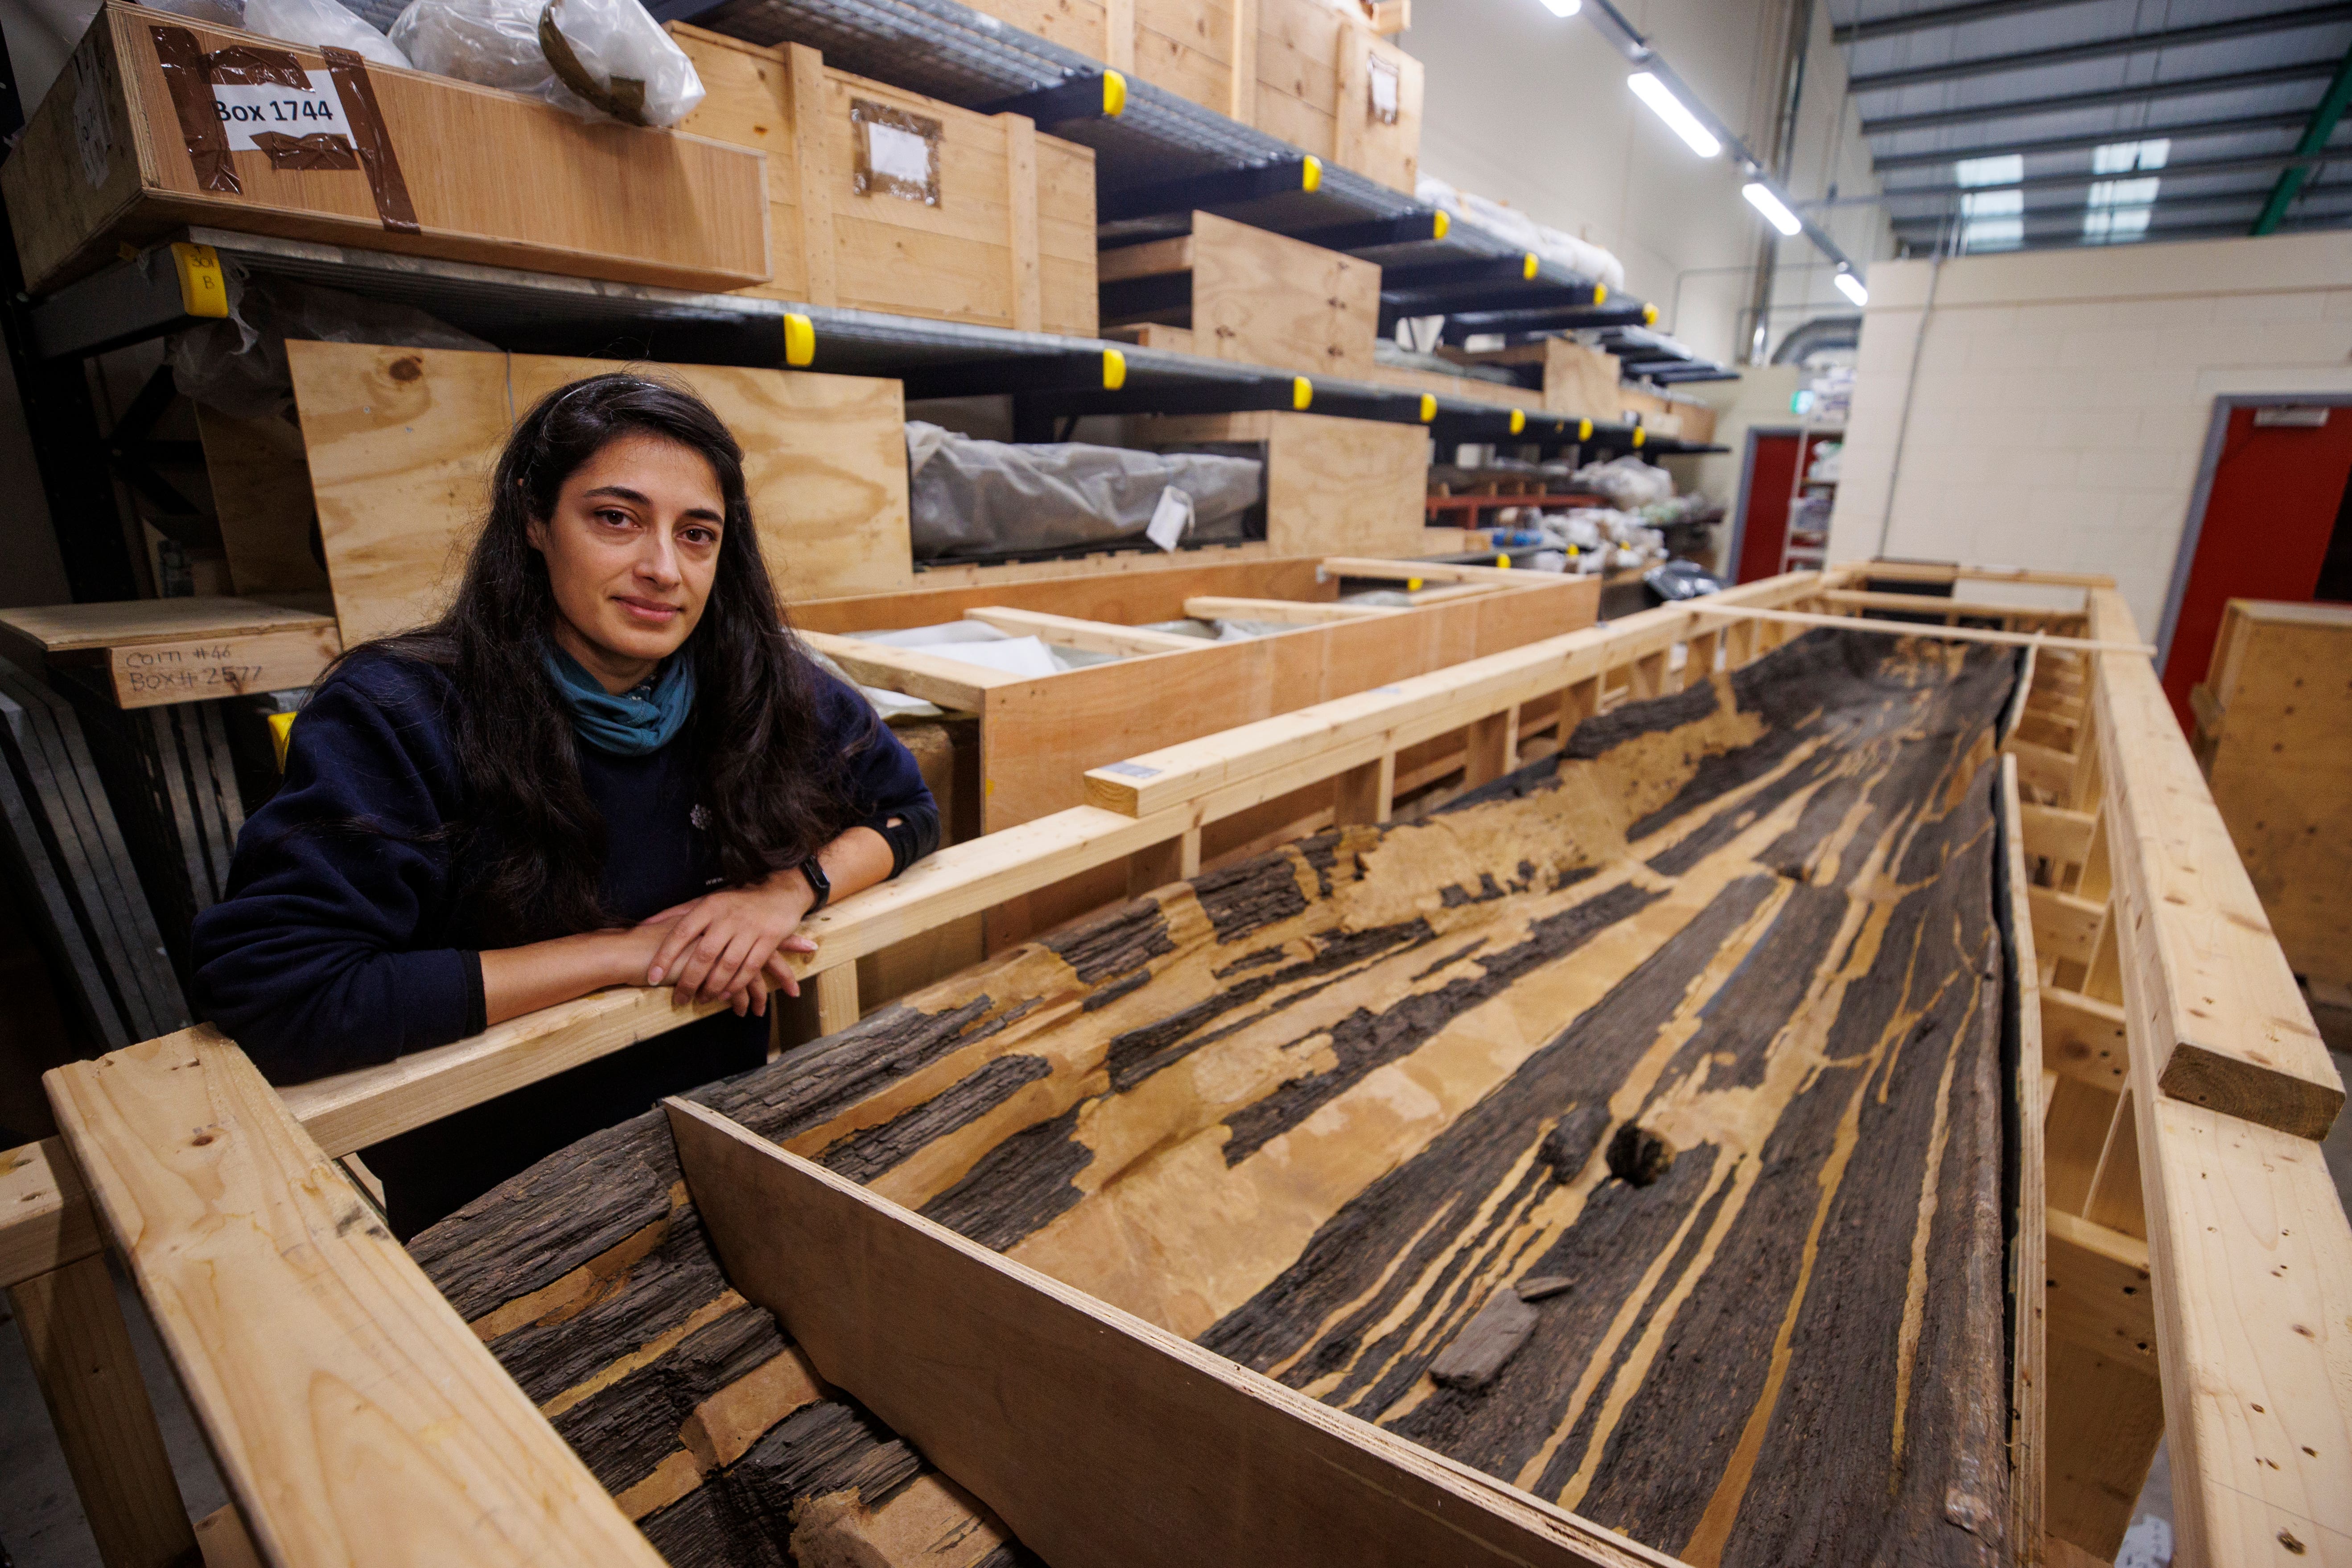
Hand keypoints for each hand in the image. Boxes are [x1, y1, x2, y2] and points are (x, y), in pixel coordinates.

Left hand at [640, 869, 820, 1015]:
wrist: (780, 893)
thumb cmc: (736, 901)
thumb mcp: (706, 901)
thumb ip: (676, 914)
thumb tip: (642, 924)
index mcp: (709, 906)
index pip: (681, 932)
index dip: (665, 956)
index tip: (652, 977)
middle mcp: (728, 917)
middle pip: (704, 955)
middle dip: (689, 981)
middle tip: (679, 999)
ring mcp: (750, 929)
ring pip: (727, 965)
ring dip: (713, 988)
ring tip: (701, 1000)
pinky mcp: (770, 939)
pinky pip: (750, 968)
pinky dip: (737, 984)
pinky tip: (726, 995)